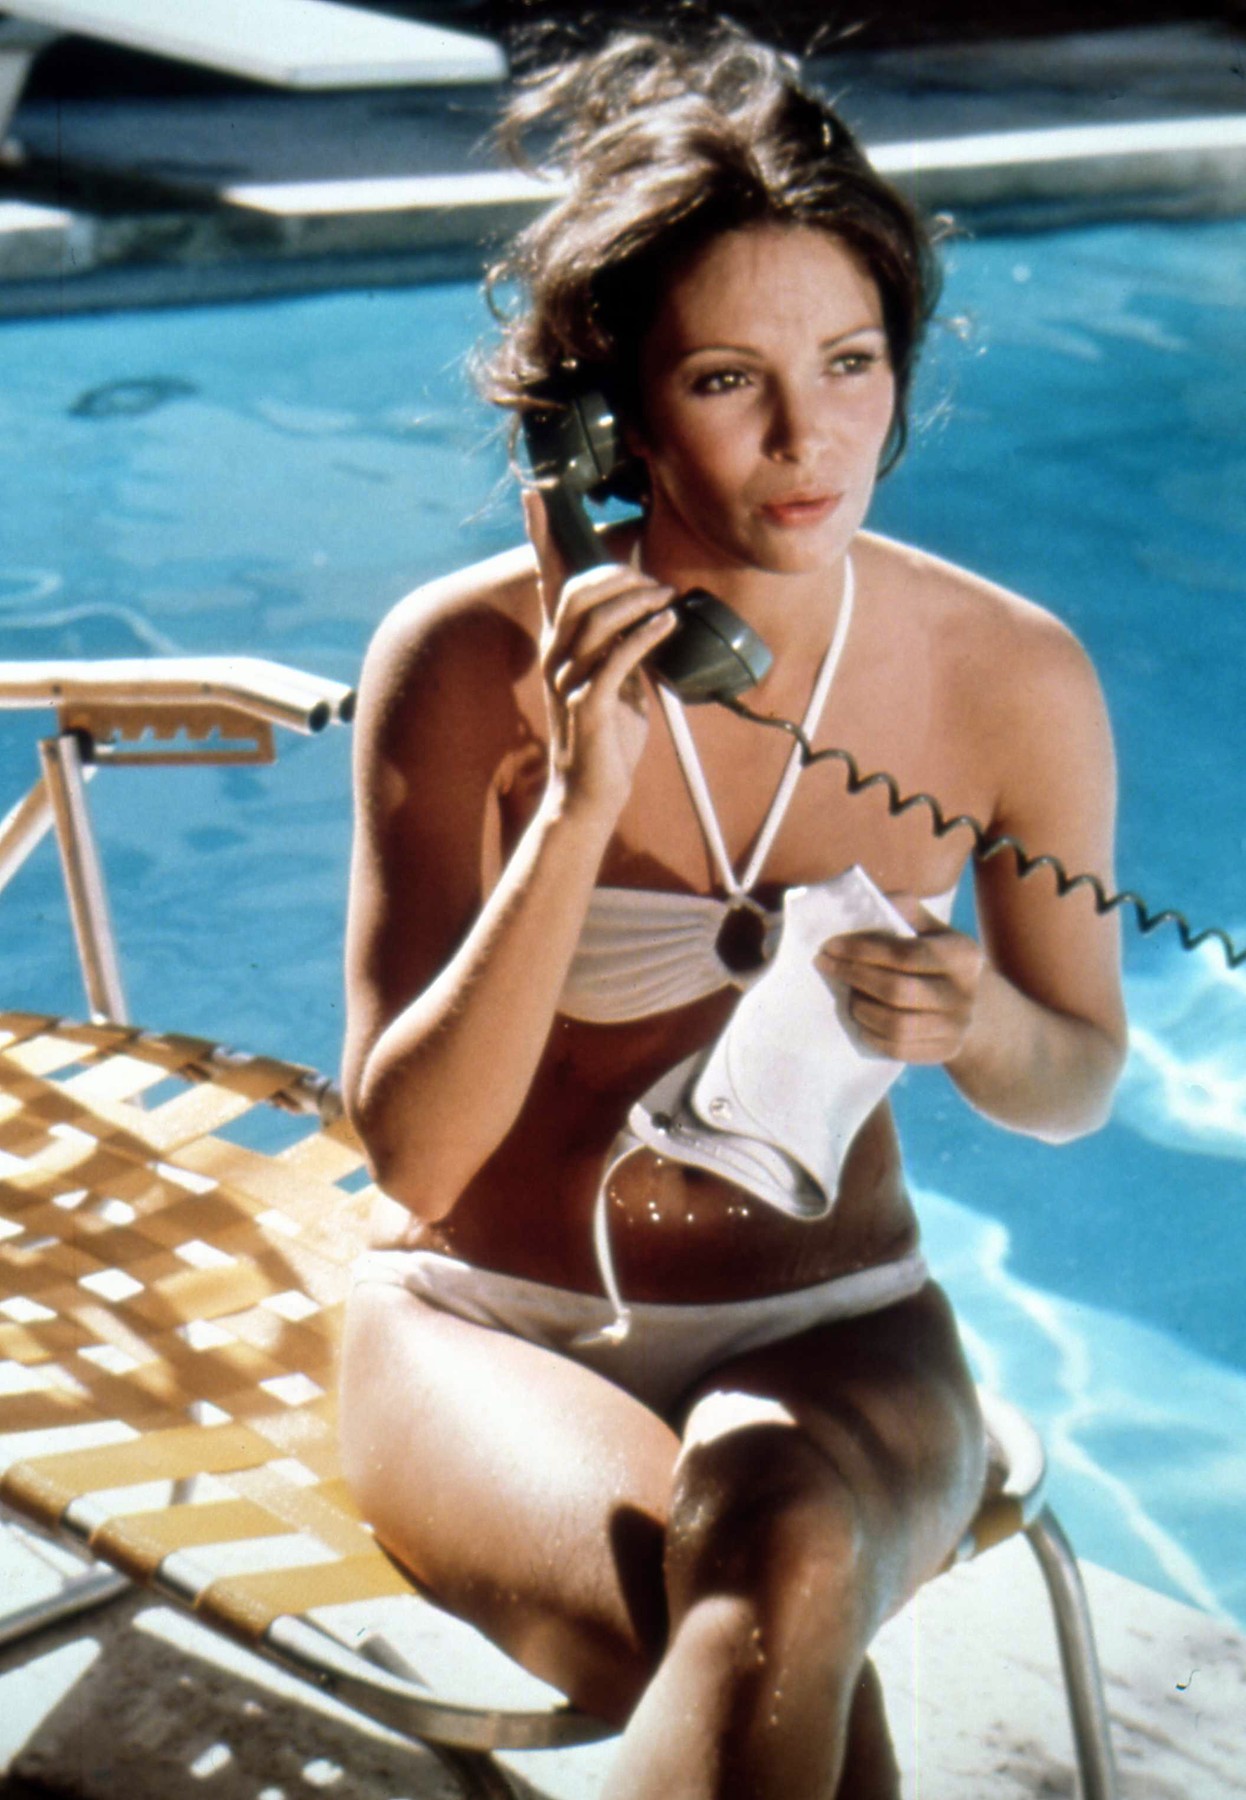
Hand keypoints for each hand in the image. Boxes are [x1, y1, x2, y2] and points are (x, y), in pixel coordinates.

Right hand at [525, 489, 676, 810]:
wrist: (593, 794)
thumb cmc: (608, 736)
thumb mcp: (620, 680)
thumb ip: (626, 644)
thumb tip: (654, 612)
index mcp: (561, 644)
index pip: (547, 579)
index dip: (541, 535)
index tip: (536, 493)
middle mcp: (556, 656)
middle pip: (576, 591)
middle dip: (617, 575)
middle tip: (655, 582)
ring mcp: (568, 680)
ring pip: (594, 620)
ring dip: (636, 602)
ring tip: (666, 600)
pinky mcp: (588, 706)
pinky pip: (616, 658)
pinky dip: (645, 635)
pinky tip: (667, 624)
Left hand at [817, 897, 986, 1065]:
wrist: (975, 1002)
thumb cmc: (936, 955)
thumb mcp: (930, 928)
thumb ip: (904, 910)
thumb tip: (868, 900)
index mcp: (963, 955)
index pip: (903, 954)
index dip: (861, 951)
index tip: (829, 946)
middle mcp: (965, 993)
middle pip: (896, 991)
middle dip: (854, 977)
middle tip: (827, 966)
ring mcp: (957, 1027)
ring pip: (896, 1025)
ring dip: (861, 1009)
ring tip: (848, 995)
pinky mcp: (946, 1051)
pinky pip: (898, 1049)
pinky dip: (872, 1035)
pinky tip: (861, 1020)